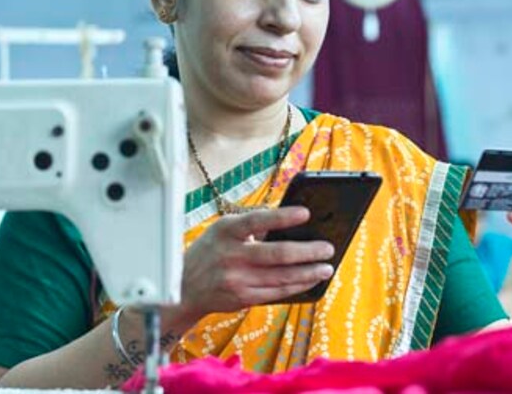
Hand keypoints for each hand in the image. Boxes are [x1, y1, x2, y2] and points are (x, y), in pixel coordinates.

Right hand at [177, 207, 334, 320]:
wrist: (184, 287)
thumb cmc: (211, 251)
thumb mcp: (222, 230)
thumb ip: (250, 226)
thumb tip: (290, 225)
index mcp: (226, 231)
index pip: (257, 221)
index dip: (282, 217)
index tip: (306, 213)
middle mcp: (230, 255)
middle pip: (276, 254)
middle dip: (307, 252)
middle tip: (327, 248)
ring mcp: (236, 280)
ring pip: (281, 277)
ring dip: (308, 272)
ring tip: (325, 267)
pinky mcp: (242, 298)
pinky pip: (276, 293)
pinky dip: (296, 286)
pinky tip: (309, 280)